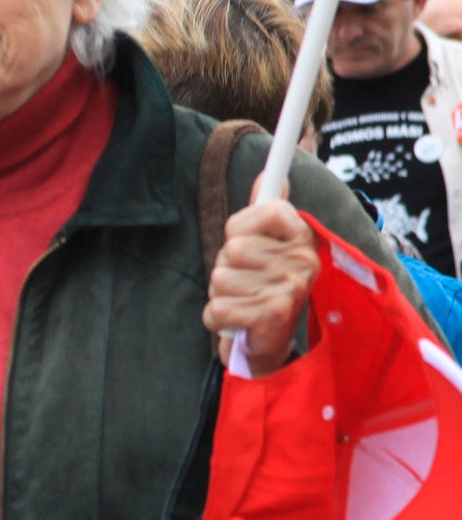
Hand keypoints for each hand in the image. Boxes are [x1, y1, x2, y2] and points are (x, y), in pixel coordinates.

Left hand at [205, 198, 318, 374]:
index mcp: (303, 238)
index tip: (247, 243)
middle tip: (245, 282)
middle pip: (233, 247)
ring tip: (242, 301)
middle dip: (226, 267)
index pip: (263, 210)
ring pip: (220, 277)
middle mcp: (303, 261)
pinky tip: (236, 321)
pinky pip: (216, 308)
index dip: (241, 228)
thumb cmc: (261, 288)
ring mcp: (290, 288)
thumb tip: (270, 174)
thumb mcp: (265, 246)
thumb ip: (264, 211)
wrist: (267, 344)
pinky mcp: (271, 316)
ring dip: (221, 293)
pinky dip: (216, 317)